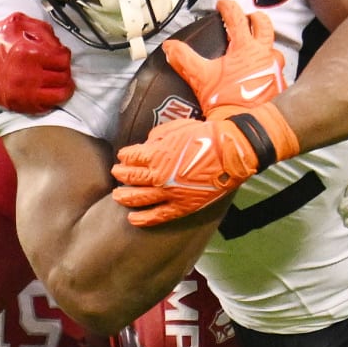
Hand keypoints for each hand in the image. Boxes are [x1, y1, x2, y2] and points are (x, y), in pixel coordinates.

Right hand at [0, 13, 73, 113]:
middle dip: (64, 71)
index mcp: (27, 53)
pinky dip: (51, 98)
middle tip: (57, 68)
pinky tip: (45, 90)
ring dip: (62, 86)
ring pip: (60, 94)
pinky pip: (47, 106)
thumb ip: (43, 30)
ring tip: (56, 80)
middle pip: (64, 76)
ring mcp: (23, 93)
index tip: (59, 56)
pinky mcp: (19, 104)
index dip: (63, 56)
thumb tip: (59, 46)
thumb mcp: (18, 24)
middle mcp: (26, 75)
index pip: (63, 58)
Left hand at [112, 104, 298, 225]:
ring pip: (139, 199)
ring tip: (118, 195)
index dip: (125, 156)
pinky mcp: (182, 207)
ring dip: (125, 197)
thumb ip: (157, 137)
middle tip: (117, 173)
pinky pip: (158, 216)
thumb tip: (146, 145)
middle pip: (131, 178)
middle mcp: (159, 176)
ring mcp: (170, 194)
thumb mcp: (176, 128)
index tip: (123, 156)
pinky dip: (143, 218)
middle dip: (121, 175)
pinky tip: (132, 218)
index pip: (131, 157)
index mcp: (157, 155)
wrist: (230, 153)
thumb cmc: (204, 136)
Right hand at [163, 0, 286, 114]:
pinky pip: (275, 69)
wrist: (248, 129)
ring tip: (253, 47)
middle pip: (264, 25)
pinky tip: (258, 73)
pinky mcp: (279, 84)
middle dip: (255, 17)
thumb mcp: (200, 78)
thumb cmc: (226, 102)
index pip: (237, 17)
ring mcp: (275, 69)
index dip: (228, 7)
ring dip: (263, 43)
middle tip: (246, 17)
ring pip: (273, 47)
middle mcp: (265, 54)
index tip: (222, 3)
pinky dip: (266, 66)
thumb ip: (184, 59)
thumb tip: (169, 47)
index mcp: (245, 48)